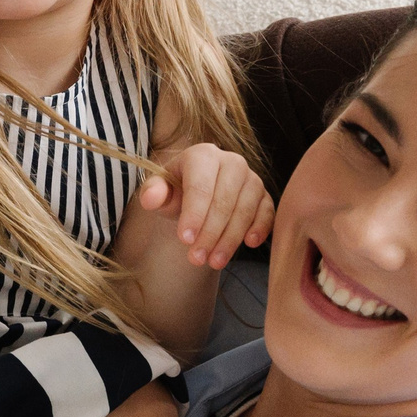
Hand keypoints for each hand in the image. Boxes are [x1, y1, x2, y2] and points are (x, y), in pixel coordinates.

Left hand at [137, 144, 273, 270]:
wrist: (198, 196)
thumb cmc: (176, 192)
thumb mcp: (160, 192)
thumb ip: (153, 193)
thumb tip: (150, 199)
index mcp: (203, 155)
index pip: (200, 186)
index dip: (194, 214)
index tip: (185, 240)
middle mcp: (232, 162)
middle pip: (224, 200)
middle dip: (210, 233)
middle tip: (196, 259)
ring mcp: (251, 178)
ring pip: (245, 209)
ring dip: (230, 238)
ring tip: (214, 262)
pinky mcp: (264, 195)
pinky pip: (267, 212)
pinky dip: (260, 227)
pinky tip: (249, 244)